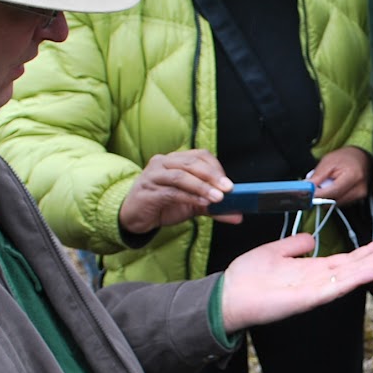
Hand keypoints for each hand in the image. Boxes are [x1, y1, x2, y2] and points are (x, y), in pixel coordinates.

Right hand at [118, 150, 239, 235]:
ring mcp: (153, 175)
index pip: (199, 155)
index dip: (215, 167)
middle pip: (191, 163)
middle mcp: (163, 162)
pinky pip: (171, 191)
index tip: (228, 184)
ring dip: (202, 187)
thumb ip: (214, 208)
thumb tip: (238, 216)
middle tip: (228, 189)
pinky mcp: (147, 190)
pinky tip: (202, 204)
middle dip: (212, 176)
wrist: (134, 217)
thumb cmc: (163, 205)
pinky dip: (189, 197)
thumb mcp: (192, 205)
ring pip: (181, 175)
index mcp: (175, 160)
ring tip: (218, 198)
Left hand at [220, 233, 372, 331]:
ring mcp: (317, 291)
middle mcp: (319, 280)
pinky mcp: (309, 299)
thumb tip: (311, 238)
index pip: (348, 259)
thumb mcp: (274, 251)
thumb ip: (294, 245)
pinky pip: (337, 288)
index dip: (368, 252)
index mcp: (313, 269)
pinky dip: (356, 280)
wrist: (229, 295)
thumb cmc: (247, 276)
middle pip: (357, 267)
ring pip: (353, 277)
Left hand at [306, 146, 372, 203]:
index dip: (318, 195)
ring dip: (328, 196)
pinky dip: (334, 197)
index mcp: (353, 176)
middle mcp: (359, 188)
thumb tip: (307, 187)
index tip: (307, 194)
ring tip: (329, 183)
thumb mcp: (328, 161)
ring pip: (336, 203)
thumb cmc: (345, 158)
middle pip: (333, 200)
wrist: (360, 158)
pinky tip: (335, 187)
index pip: (332, 192)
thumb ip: (317, 176)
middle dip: (322, 196)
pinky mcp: (359, 199)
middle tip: (316, 187)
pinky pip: (340, 203)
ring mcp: (360, 195)